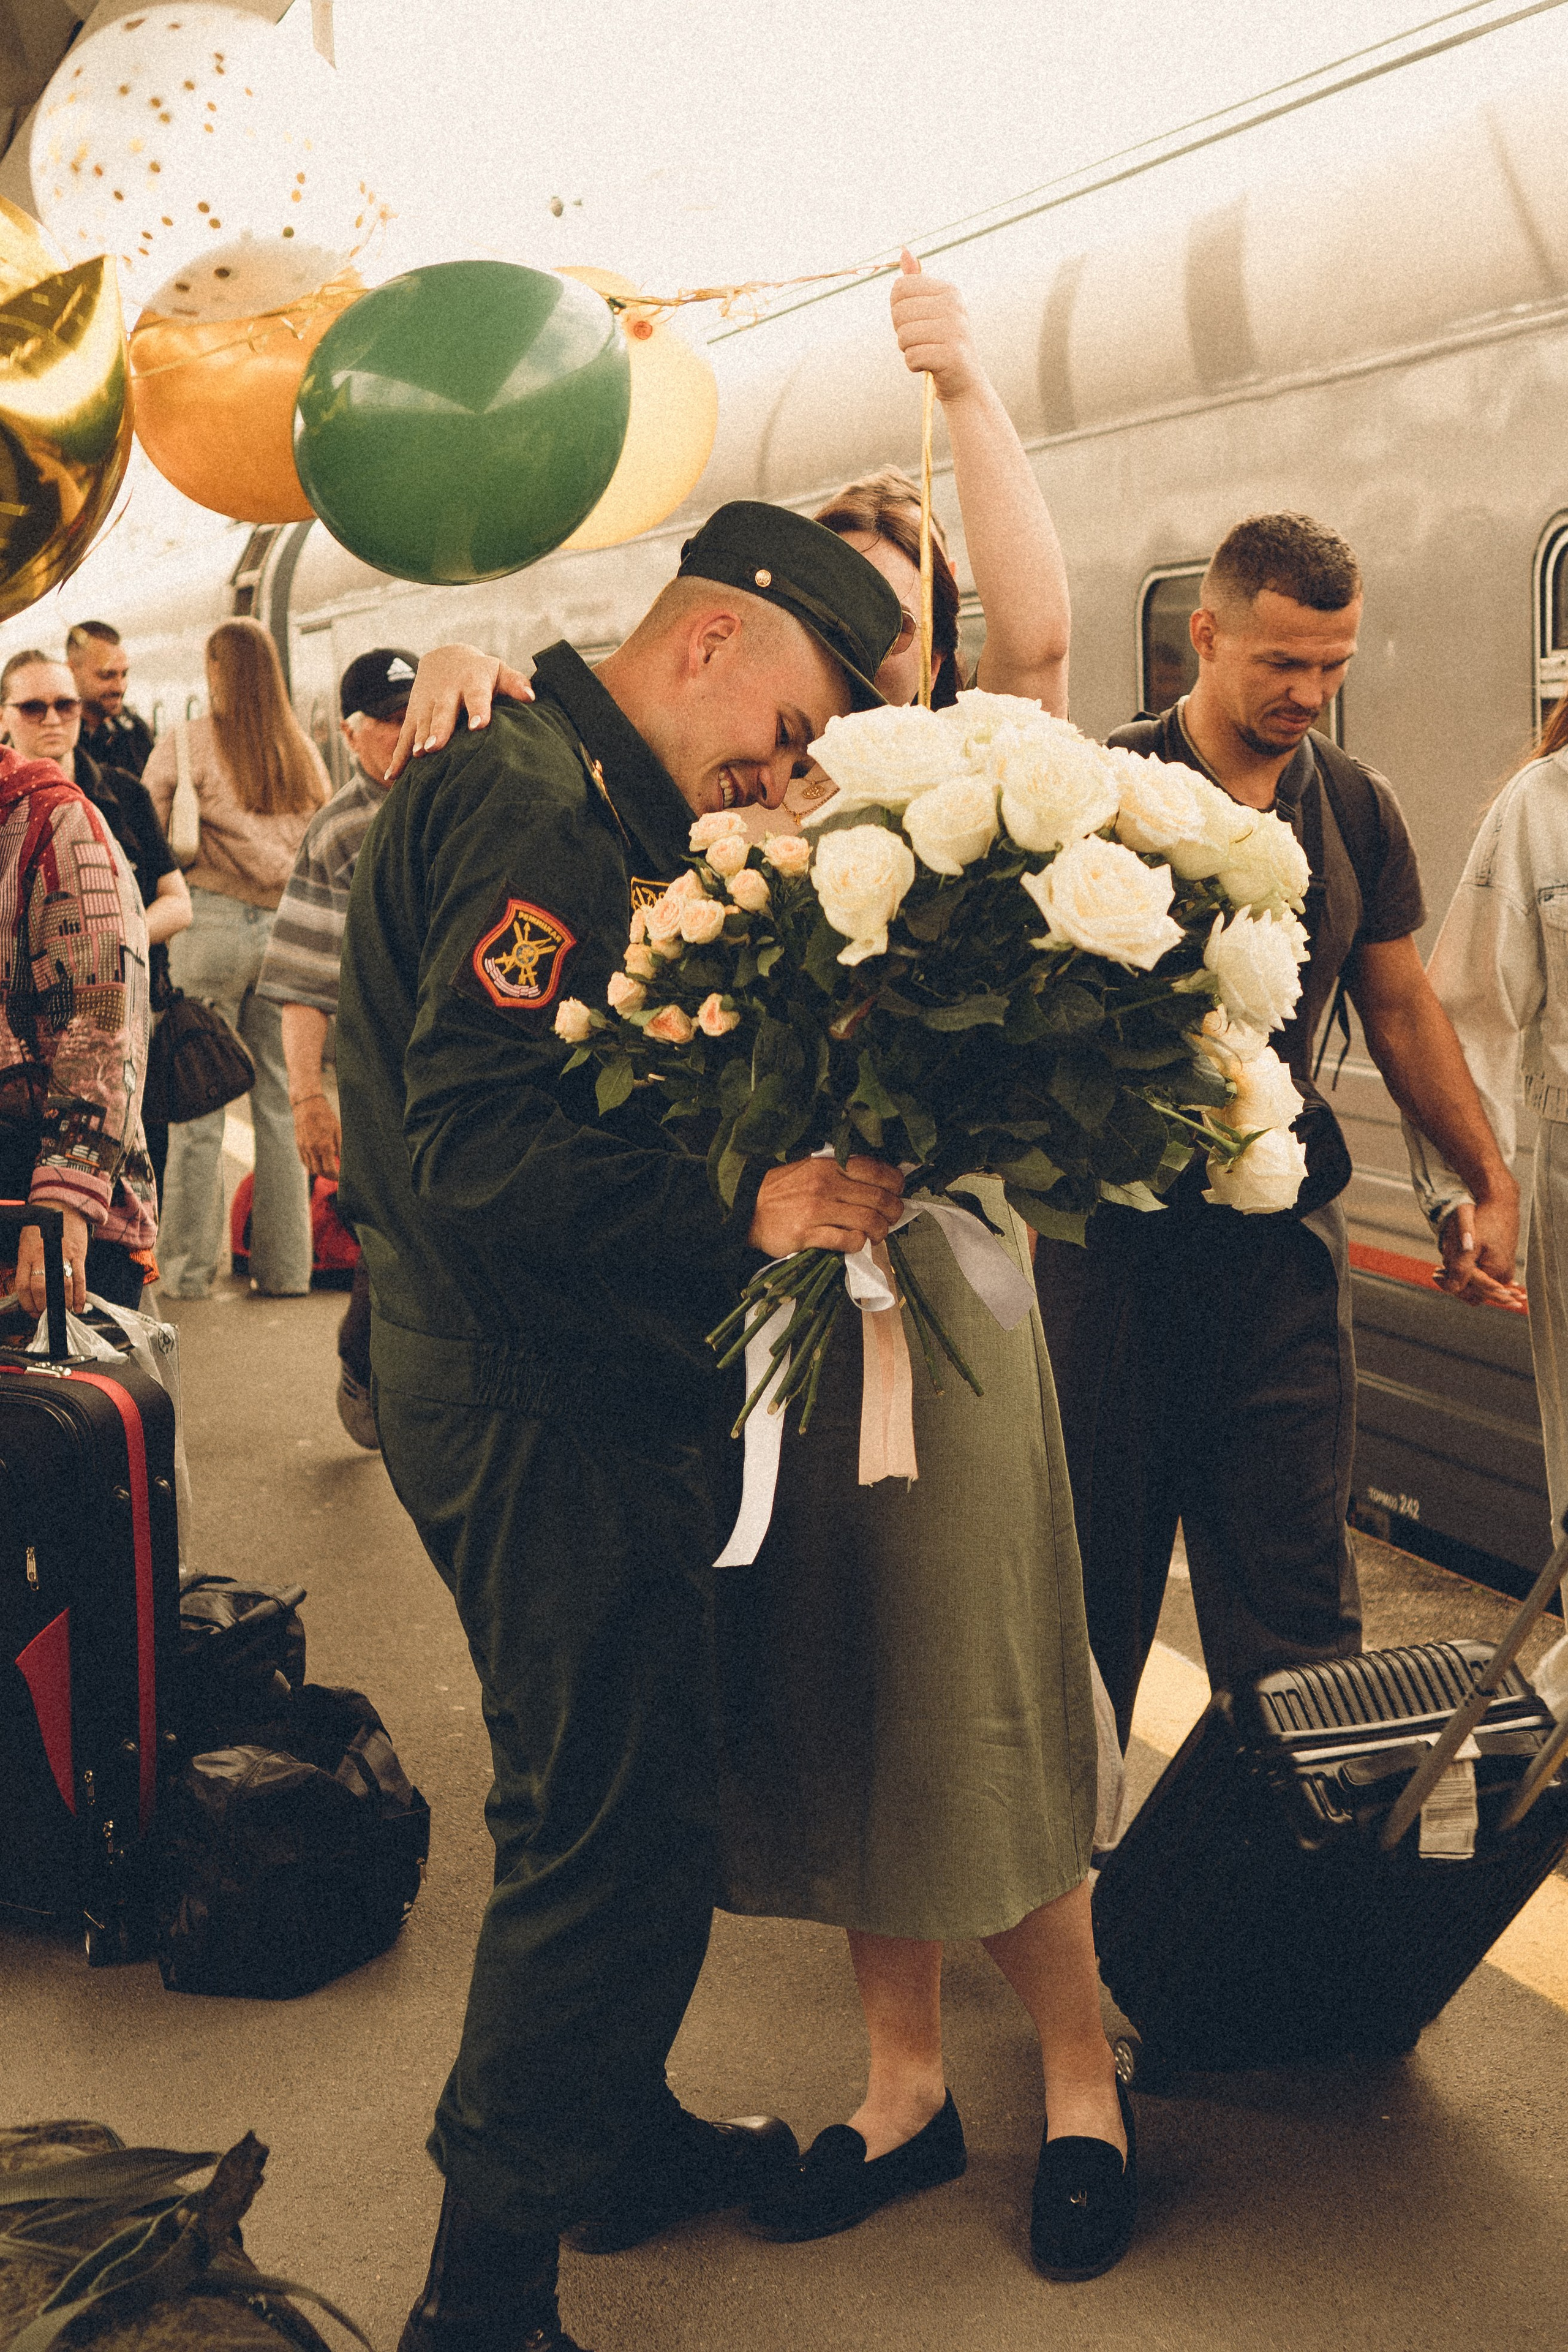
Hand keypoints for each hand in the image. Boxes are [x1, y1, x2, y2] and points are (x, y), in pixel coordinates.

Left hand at [15, 1207, 88, 1319]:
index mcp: (27, 1255)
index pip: (23, 1285)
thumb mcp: (26, 1245)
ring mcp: (62, 1255)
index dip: (27, 1303)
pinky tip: (78, 1306)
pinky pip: (80, 1279)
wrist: (63, 1207)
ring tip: (62, 1311)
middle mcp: (43, 1256)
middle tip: (47, 1313)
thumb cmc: (43, 1228)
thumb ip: (27, 1266)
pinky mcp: (78, 1255)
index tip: (31, 1311)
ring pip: (62, 1286)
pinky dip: (80, 1296)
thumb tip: (30, 1292)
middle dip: (44, 1305)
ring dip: (63, 1303)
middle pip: (42, 1287)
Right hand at [293, 1095, 341, 1179]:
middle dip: (329, 1176)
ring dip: (320, 1171)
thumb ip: (341, 1148)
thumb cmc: (326, 1116)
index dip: (336, 1177)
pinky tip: (318, 1162)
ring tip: (328, 1170)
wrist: (307, 1105)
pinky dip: (311, 1165)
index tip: (341, 1178)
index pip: (329, 1170)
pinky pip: (304, 1161)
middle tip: (336, 1176)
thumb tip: (343, 1161)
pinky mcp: (298, 1145)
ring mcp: (304, 1148)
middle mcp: (312, 1149)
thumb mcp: (338, 1131)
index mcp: (324, 1146)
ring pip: (311, 1168)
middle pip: (320, 1172)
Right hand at [384, 645, 534, 780]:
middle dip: (439, 729)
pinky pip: (403, 738)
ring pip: (421, 725)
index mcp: (472, 683)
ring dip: (418, 740)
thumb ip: (515, 683)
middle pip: (443, 713)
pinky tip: (394, 777)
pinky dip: (398, 757)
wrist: (445, 658)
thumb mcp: (499, 672)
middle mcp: (446, 693)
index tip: (479, 726)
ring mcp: (427, 705)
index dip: (478, 710)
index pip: (476, 696)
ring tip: (418, 756)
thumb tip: (531, 697)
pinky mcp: (412, 716)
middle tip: (436, 747)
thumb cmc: (481, 674)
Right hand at [750, 1156, 904, 1256]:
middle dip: (893, 1212)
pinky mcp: (807, 1234)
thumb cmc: (785, 1190)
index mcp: (830, 1165)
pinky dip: (857, 1244)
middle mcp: (826, 1184)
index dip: (895, 1184)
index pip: (877, 1170)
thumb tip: (881, 1183)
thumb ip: (843, 1172)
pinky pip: (846, 1240)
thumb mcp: (813, 1169)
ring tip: (875, 1235)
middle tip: (890, 1219)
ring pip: (868, 1221)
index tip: (896, 1193)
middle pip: (879, 1198)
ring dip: (879, 1231)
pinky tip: (854, 1243)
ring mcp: (816, 1210)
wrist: (748, 1208)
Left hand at [890, 250, 980, 403]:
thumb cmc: (941, 343)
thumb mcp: (930, 309)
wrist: (964, 381)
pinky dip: (914, 366)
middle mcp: (954, 305)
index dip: (898, 310)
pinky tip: (929, 366)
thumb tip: (904, 250)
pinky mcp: (951, 355)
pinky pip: (912, 357)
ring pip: (903, 336)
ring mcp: (954, 330)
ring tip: (927, 352)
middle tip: (922, 341)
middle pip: (898, 312)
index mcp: (948, 290)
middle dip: (902, 332)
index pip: (899, 288)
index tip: (916, 321)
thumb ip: (916, 282)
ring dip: (908, 350)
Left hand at [1436, 1192, 1525, 1307]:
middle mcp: (1504, 1275)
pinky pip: (1484, 1276)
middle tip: (1438, 1271)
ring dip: (1461, 1276)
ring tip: (1446, 1264)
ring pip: (1477, 1284)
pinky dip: (1470, 1271)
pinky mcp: (1503, 1265)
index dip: (1449, 1284)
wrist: (1501, 1203)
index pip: (1468, 1290)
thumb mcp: (1469, 1245)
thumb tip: (1452, 1289)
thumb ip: (1461, 1268)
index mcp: (1496, 1272)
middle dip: (1455, 1281)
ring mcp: (1505, 1271)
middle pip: (1473, 1291)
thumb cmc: (1484, 1220)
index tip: (1435, 1274)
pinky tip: (1458, 1260)